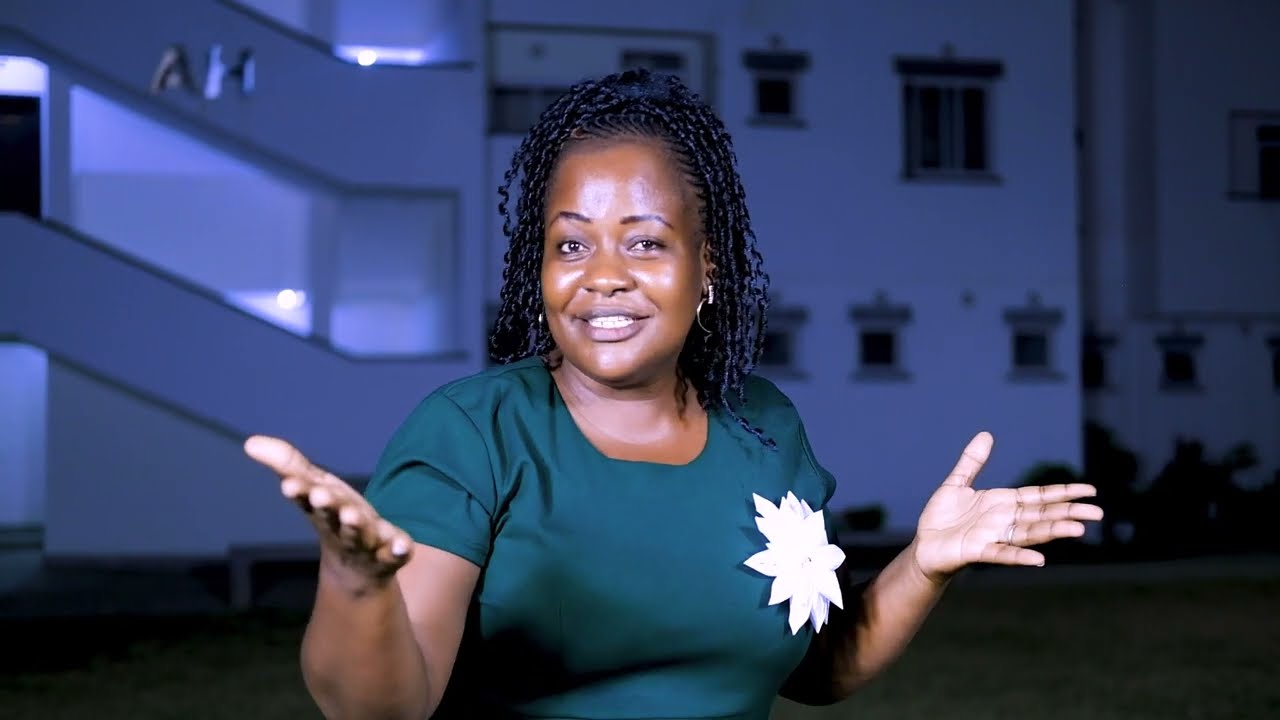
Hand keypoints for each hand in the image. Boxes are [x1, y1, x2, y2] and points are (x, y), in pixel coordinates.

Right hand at [244, 435, 412, 592]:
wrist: (357, 571)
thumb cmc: (333, 519)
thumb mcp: (314, 487)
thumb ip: (289, 465)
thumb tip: (250, 442)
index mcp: (323, 510)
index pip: (307, 498)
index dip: (300, 491)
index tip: (289, 484)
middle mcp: (342, 527)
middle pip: (333, 517)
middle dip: (328, 506)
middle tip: (320, 496)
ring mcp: (368, 544)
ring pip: (362, 535)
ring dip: (356, 526)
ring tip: (352, 515)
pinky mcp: (393, 555)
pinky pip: (397, 554)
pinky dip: (399, 551)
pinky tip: (403, 546)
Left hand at [910, 431, 1103, 583]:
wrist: (924, 545)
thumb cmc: (942, 519)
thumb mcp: (957, 484)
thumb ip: (972, 462)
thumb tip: (986, 435)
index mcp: (1002, 503)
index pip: (1039, 496)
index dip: (1063, 493)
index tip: (1090, 491)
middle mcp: (1003, 521)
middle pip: (1041, 515)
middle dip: (1068, 513)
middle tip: (1097, 513)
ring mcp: (993, 537)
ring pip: (1028, 533)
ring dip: (1052, 531)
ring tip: (1077, 530)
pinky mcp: (977, 551)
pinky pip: (1002, 554)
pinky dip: (1019, 556)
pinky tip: (1039, 559)